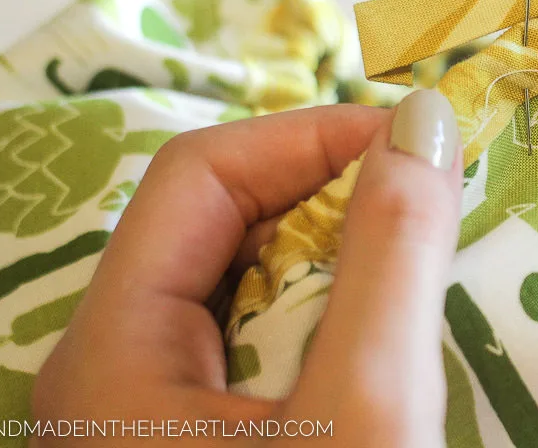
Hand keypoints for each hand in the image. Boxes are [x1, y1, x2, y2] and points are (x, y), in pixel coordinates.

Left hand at [32, 90, 462, 446]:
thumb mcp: (363, 414)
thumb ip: (390, 260)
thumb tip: (424, 121)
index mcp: (109, 355)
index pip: (200, 172)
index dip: (313, 138)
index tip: (420, 145)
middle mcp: (109, 373)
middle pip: (217, 222)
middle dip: (330, 194)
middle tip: (428, 196)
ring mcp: (148, 412)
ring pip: (243, 280)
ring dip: (336, 253)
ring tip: (419, 253)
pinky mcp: (195, 439)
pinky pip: (256, 337)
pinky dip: (326, 311)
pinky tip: (384, 325)